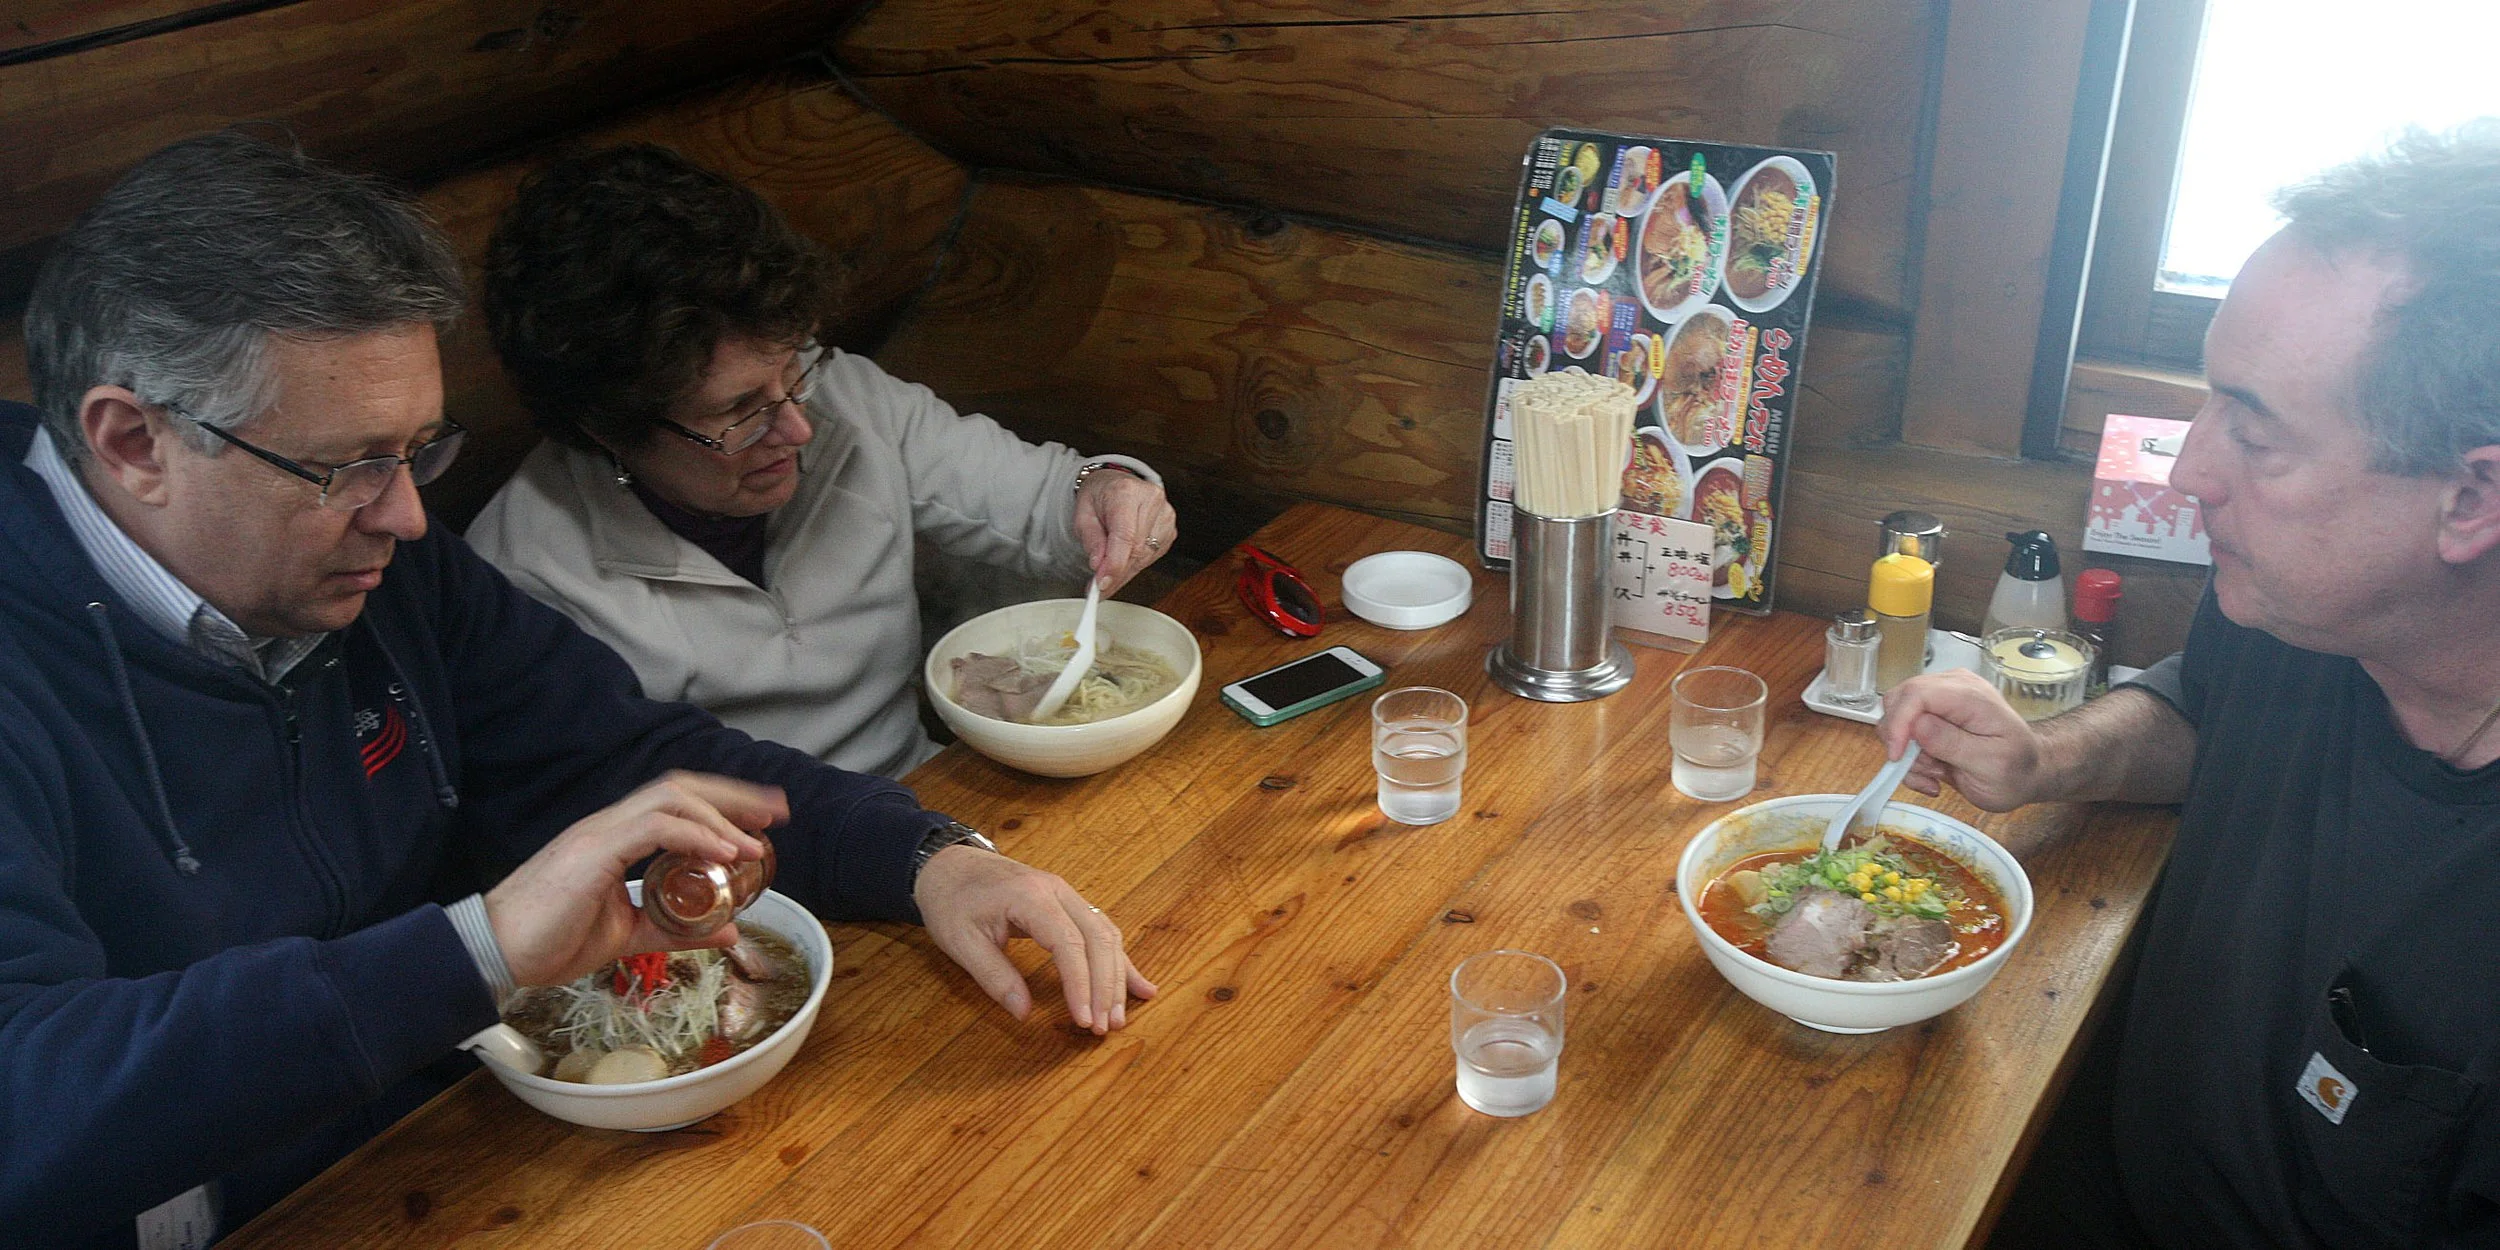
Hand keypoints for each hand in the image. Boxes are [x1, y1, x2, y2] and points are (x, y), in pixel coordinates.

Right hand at [485, 772, 783, 985]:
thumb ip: (673, 930)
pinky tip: (724, 853)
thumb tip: (726, 930)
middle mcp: (609, 825)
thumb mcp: (626, 935)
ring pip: (672, 798)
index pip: (676, 802)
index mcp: (615, 838)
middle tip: (777, 813)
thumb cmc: (547, 942)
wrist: (494, 955)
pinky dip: (695, 834)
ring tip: (756, 841)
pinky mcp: (592, 850)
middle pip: (682, 787)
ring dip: (722, 816)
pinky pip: (654, 827)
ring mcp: (599, 832)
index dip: (723, 805)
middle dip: (735, 796)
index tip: (762, 821)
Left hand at [913, 844, 1158, 1033]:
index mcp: (1031, 896)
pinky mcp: (1068, 904)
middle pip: (1097, 938)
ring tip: (1118, 1017)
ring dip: (1116, 977)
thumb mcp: (961, 942)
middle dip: (1106, 986)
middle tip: (1105, 1027)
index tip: (1084, 1019)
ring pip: (1106, 934)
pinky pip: (1101, 931)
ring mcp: (1066, 895)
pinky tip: (1139, 986)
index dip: (1081, 984)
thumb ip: (994, 977)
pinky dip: (1118, 961)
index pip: (1069, 943)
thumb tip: (1024, 1014)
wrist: (948, 865)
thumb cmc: (952, 901)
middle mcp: (1057, 891)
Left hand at [1074, 467, 1176, 593]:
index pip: (1125, 535)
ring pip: (1145, 557)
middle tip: (1098, 586)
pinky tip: (1124, 560)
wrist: (1115, 484)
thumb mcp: (1082, 514)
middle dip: (1116, 572)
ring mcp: (1165, 515)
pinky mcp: (1170, 530)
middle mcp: (1151, 501)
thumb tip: (1098, 565)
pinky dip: (1135, 564)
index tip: (1102, 583)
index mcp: (1126, 492)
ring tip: (1108, 571)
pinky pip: (1152, 557)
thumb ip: (1091, 540)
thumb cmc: (1100, 496)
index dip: (1114, 564)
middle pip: (1136, 549)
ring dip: (1125, 570)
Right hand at [1877, 670, 2046, 811]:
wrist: (2026, 773)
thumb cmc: (2017, 770)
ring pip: (1896, 720)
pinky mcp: (1932, 715)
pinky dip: (1911, 760)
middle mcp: (1952, 688)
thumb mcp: (1991, 764)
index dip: (1899, 723)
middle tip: (1926, 769)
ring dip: (1909, 756)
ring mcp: (1941, 700)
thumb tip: (1918, 726)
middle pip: (1899, 701)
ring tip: (1938, 773)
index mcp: (1970, 694)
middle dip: (1902, 741)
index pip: (1917, 693)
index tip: (1898, 756)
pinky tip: (1935, 774)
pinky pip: (1904, 734)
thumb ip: (1954, 744)